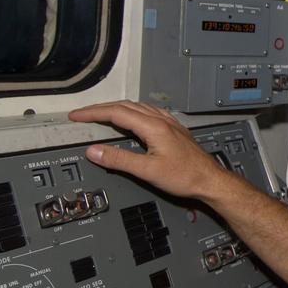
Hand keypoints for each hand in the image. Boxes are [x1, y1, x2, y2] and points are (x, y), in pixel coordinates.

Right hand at [67, 101, 232, 202]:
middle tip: (84, 114)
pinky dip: (134, 112)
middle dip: (101, 108)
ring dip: (117, 108)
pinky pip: (149, 113)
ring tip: (102, 114)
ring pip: (138, 107)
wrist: (210, 180)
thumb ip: (119, 160)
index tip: (77, 116)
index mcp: (153, 127)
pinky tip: (134, 118)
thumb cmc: (186, 177)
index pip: (116, 112)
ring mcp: (169, 124)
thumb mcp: (147, 171)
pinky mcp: (174, 130)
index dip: (93, 113)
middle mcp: (162, 121)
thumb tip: (95, 151)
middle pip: (126, 106)